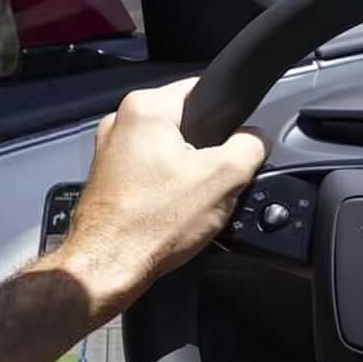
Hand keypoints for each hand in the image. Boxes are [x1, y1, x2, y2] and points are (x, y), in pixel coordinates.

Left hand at [55, 78, 265, 313]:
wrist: (107, 269)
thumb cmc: (151, 224)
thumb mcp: (226, 177)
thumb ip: (252, 146)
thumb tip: (255, 141)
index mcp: (145, 109)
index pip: (205, 92)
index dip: (230, 119)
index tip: (235, 148)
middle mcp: (121, 124)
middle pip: (190, 126)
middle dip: (210, 153)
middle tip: (215, 183)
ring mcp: (110, 152)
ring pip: (173, 153)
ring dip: (190, 175)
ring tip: (191, 203)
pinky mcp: (109, 180)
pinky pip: (154, 174)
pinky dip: (168, 191)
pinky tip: (173, 214)